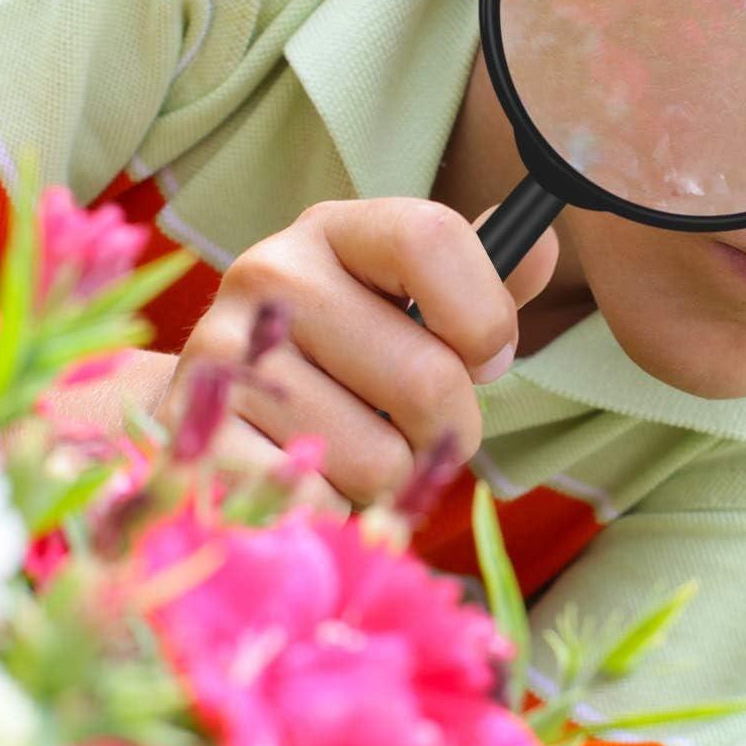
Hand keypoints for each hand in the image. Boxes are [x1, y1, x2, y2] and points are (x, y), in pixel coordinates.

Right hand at [156, 198, 558, 513]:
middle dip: (449, 428)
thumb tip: (546, 250)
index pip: (433, 237)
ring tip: (350, 450)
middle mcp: (271, 274)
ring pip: (381, 459)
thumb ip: (484, 285)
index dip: (484, 314)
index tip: (485, 357)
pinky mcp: (199, 440)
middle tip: (415, 427)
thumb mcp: (411, 307)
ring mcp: (224, 355)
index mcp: (335, 230)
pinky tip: (306, 481)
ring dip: (390, 479)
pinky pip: (323, 507)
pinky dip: (336, 515)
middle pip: (428, 377)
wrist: (212, 413)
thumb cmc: (342, 360)